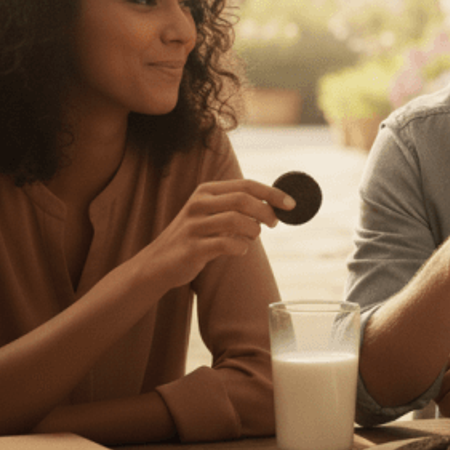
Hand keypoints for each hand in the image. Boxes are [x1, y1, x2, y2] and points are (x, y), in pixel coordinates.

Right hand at [134, 179, 290, 288]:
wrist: (158, 264)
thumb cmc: (194, 238)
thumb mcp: (212, 216)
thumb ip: (237, 209)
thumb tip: (274, 208)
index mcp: (206, 191)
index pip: (246, 185)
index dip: (272, 193)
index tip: (291, 204)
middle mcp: (198, 204)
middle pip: (243, 200)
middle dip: (266, 212)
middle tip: (274, 224)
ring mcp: (193, 225)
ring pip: (236, 220)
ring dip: (253, 231)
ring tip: (253, 238)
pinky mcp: (192, 248)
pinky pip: (226, 244)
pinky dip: (240, 248)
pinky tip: (240, 250)